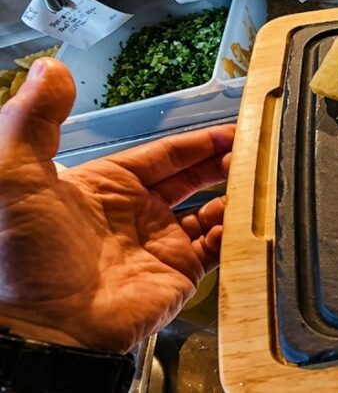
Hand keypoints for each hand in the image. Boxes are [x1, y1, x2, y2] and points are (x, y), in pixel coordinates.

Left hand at [0, 58, 234, 353]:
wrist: (42, 325)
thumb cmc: (23, 253)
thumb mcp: (14, 173)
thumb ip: (34, 118)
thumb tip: (53, 68)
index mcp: (105, 185)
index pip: (163, 155)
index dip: (196, 141)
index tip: (230, 128)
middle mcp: (137, 213)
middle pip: (194, 179)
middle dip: (223, 163)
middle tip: (255, 149)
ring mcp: (161, 244)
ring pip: (213, 210)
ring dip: (236, 193)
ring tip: (258, 177)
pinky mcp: (180, 274)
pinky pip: (221, 247)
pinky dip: (239, 231)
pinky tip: (251, 213)